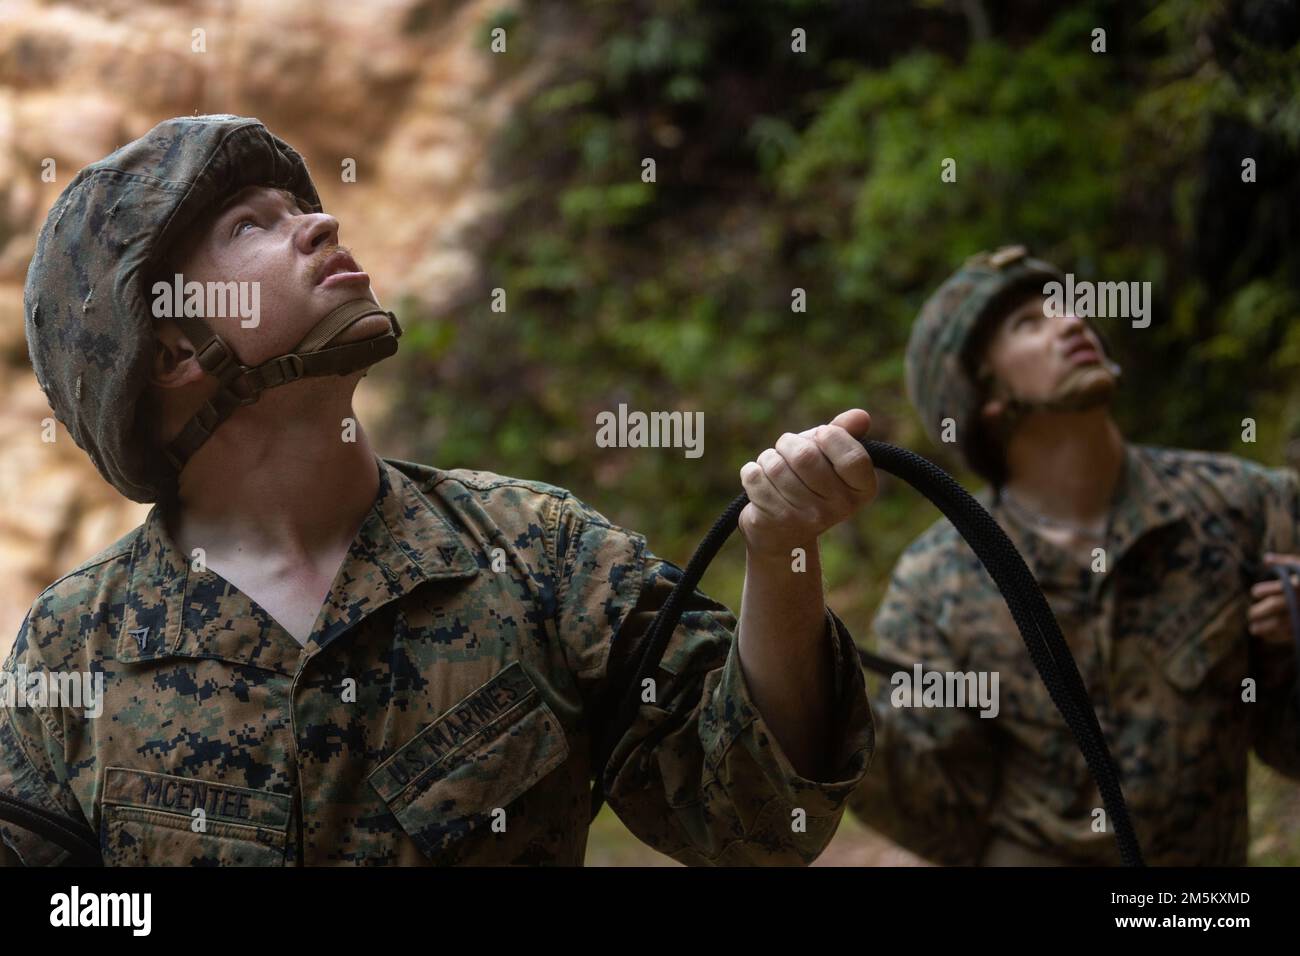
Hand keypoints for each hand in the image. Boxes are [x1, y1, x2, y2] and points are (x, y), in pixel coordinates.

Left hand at [738, 408, 877, 558]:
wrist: (783, 534)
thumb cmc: (809, 483)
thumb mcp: (830, 457)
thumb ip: (844, 433)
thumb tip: (860, 416)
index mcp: (862, 489)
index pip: (852, 457)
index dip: (831, 436)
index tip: (821, 435)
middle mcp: (839, 508)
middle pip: (805, 456)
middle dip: (788, 443)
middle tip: (787, 449)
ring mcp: (807, 518)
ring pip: (775, 465)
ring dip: (768, 458)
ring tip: (774, 468)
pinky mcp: (775, 521)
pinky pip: (754, 477)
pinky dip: (752, 471)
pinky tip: (760, 482)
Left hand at [1248, 553, 1299, 642]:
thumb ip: (1285, 562)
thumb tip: (1266, 558)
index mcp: (1299, 584)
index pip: (1278, 587)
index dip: (1262, 590)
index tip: (1255, 592)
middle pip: (1275, 605)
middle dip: (1259, 611)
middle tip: (1250, 614)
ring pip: (1281, 622)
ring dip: (1265, 627)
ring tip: (1253, 629)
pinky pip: (1291, 634)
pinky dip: (1278, 636)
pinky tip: (1268, 637)